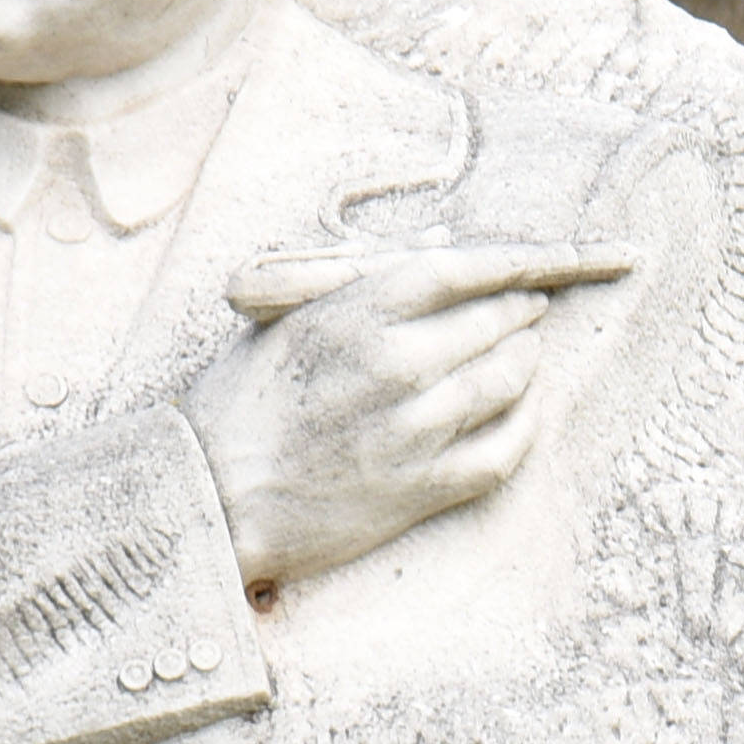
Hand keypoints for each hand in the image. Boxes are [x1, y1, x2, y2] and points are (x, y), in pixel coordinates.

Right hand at [184, 243, 629, 589]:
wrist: (212, 502)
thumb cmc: (238, 406)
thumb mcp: (284, 323)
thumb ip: (362, 279)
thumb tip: (438, 241)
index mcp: (354, 316)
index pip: (457, 269)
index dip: (507, 265)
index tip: (532, 268)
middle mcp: (394, 368)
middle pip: (493, 323)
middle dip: (521, 312)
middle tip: (530, 310)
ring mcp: (414, 430)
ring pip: (507, 383)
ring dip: (527, 363)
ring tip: (526, 354)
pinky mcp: (424, 487)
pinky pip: (505, 451)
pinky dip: (525, 426)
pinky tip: (523, 412)